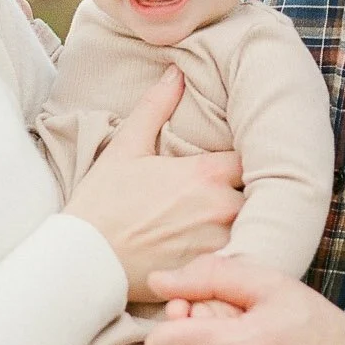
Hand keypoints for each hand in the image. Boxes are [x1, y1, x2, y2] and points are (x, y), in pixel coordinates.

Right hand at [63, 69, 242, 298]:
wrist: (84, 261)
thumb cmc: (102, 204)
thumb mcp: (126, 148)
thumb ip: (156, 106)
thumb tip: (177, 72)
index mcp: (206, 174)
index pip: (255, 157)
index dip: (252, 156)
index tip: (241, 158)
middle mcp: (222, 208)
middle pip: (260, 194)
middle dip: (250, 190)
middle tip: (239, 188)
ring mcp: (220, 244)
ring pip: (253, 227)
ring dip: (248, 221)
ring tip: (229, 219)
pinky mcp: (212, 273)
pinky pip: (239, 257)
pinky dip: (236, 251)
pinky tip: (220, 247)